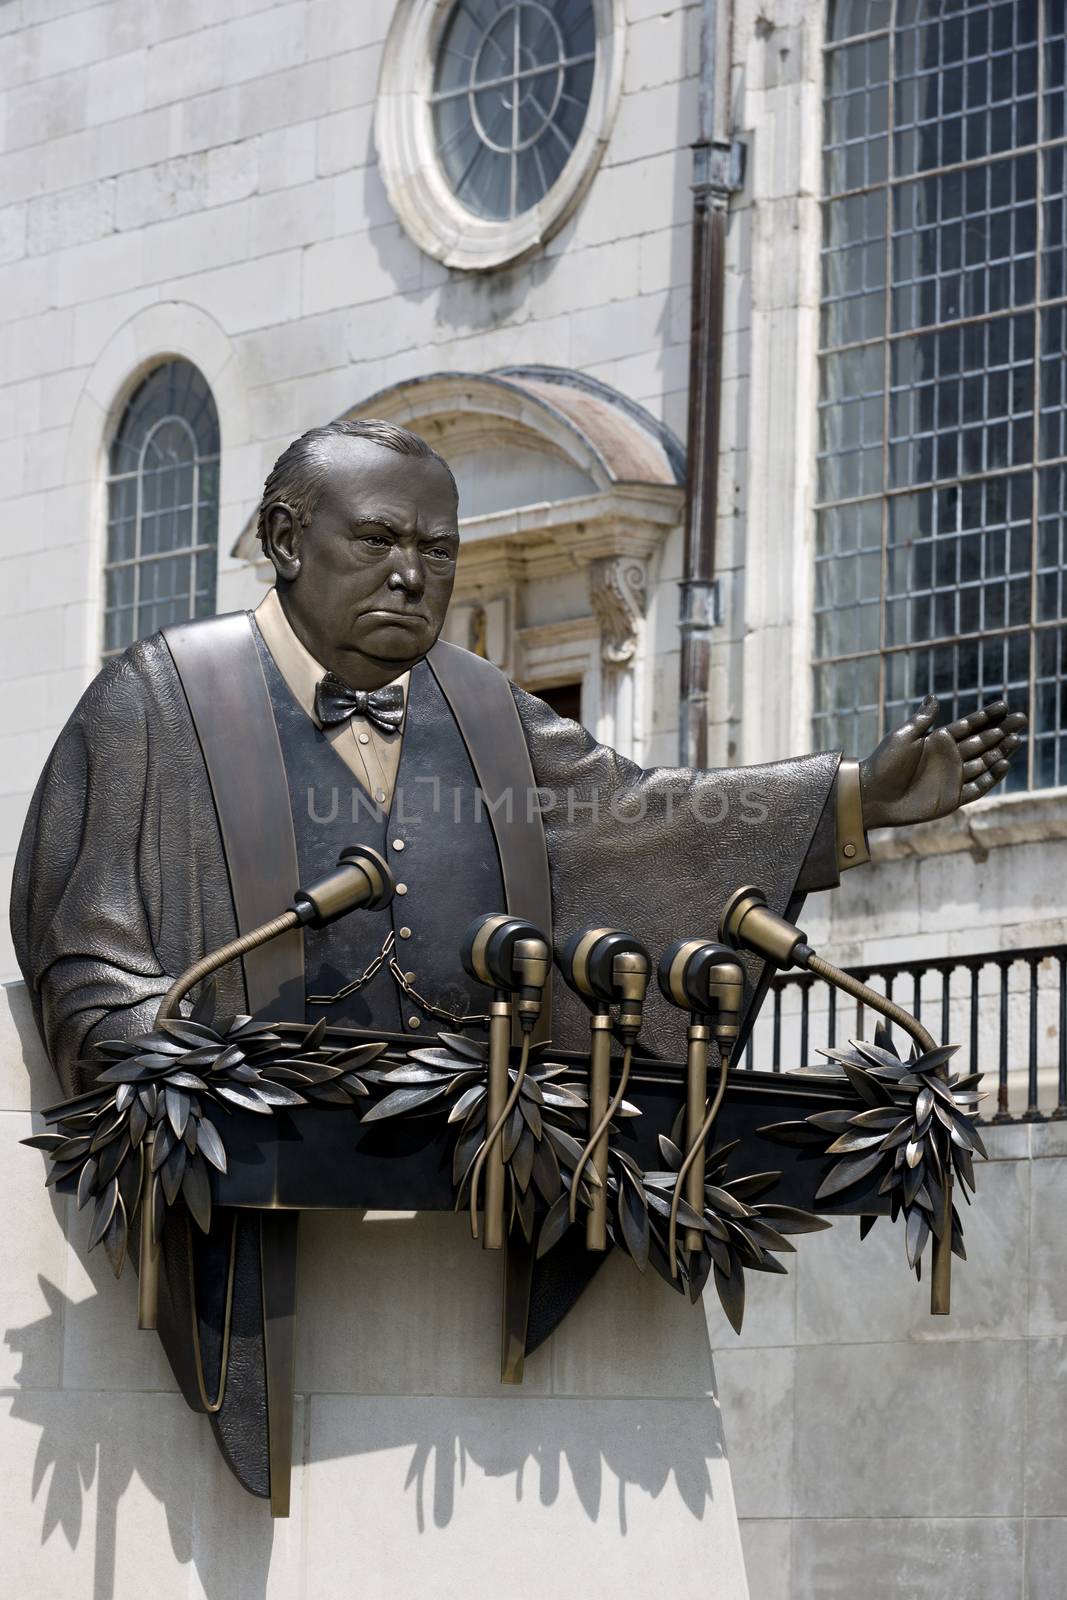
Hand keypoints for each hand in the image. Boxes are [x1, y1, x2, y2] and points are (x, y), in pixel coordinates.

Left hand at [859, 695, 1026, 829]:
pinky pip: (978, 786)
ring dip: (1001, 751)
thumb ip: (923, 719)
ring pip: (984, 762)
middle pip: (982, 742)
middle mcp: (949, 758)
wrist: (872, 795)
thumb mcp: (904, 737)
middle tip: (1022, 719)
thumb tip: (934, 696)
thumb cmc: (884, 764)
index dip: (986, 716)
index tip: (1005, 706)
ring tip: (1016, 739)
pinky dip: (992, 777)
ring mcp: (953, 778)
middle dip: (1002, 731)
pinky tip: (1004, 764)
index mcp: (938, 741)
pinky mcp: (953, 798)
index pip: (969, 726)